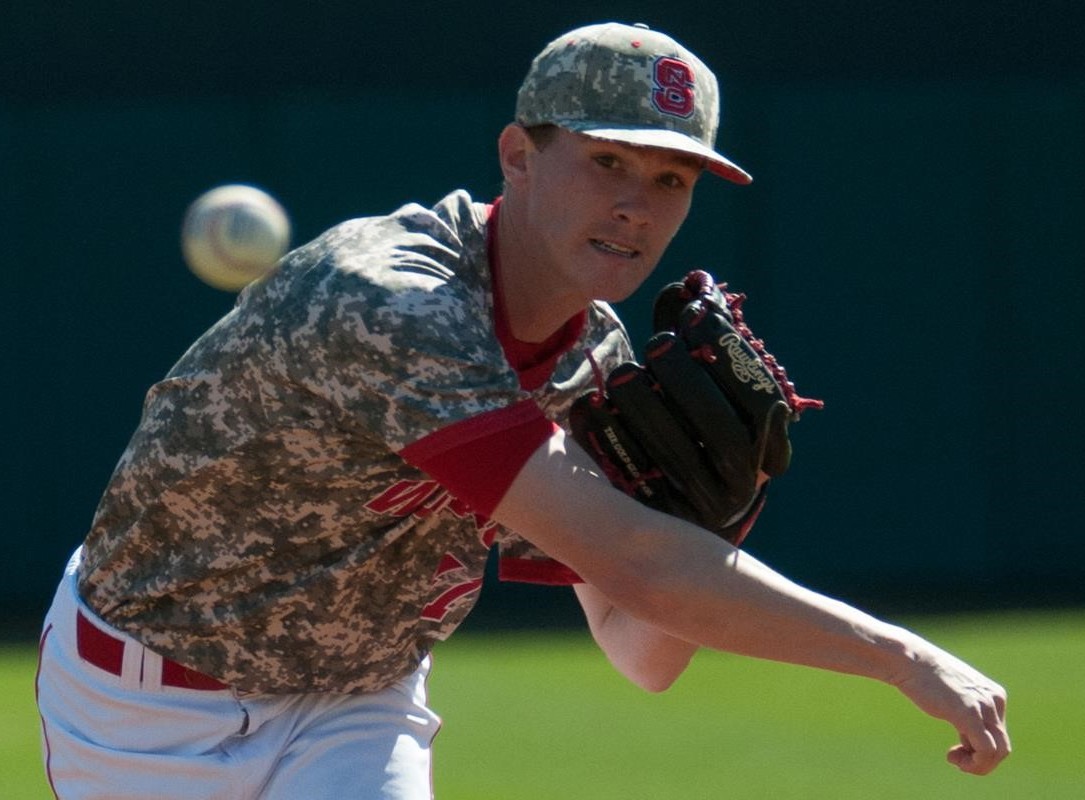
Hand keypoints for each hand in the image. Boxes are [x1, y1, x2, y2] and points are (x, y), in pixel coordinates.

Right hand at [891, 639, 1010, 774]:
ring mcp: (984, 707)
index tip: (957, 748)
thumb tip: (969, 735)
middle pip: (1002, 746)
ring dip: (977, 765)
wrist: (910, 659)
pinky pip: (985, 750)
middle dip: (980, 760)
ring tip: (954, 759)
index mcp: (995, 695)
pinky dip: (974, 763)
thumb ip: (967, 710)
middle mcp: (995, 701)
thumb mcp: (954, 694)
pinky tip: (952, 756)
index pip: (999, 735)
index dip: (980, 749)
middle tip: (955, 758)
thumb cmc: (924, 675)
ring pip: (997, 752)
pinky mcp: (970, 715)